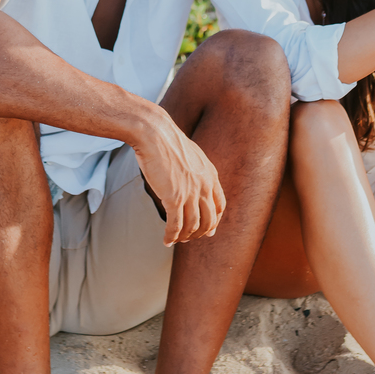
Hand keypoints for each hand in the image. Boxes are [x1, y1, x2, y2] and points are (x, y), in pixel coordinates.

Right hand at [125, 104, 225, 246]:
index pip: (219, 205)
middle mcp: (204, 186)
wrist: (155, 133)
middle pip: (209, 220)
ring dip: (184, 237)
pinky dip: (171, 236)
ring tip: (175, 240)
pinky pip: (175, 225)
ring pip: (192, 226)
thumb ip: (196, 170)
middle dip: (199, 233)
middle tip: (189, 238)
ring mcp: (190, 193)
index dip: (214, 221)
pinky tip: (166, 240)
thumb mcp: (191, 155)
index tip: (208, 230)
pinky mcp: (174, 198)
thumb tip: (191, 181)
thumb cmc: (167, 141)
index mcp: (210, 175)